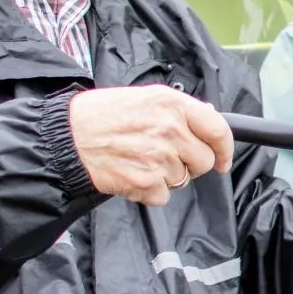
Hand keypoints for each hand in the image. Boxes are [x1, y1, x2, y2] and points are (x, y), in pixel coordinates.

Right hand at [67, 86, 232, 205]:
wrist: (67, 137)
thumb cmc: (101, 115)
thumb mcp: (144, 97)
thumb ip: (178, 109)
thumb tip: (209, 117)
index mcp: (172, 104)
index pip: (218, 130)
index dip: (225, 149)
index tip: (222, 160)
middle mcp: (170, 129)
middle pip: (203, 161)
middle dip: (189, 165)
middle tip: (165, 158)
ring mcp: (159, 157)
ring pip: (182, 180)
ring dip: (165, 177)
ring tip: (139, 161)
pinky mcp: (145, 182)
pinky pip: (162, 196)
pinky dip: (148, 192)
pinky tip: (131, 174)